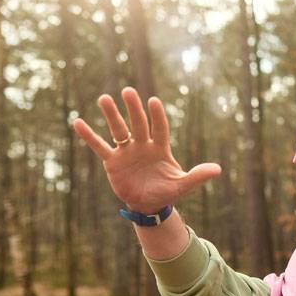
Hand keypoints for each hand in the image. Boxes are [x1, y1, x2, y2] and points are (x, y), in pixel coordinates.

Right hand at [71, 87, 220, 213]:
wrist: (148, 204)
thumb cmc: (166, 191)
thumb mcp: (183, 185)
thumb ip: (198, 175)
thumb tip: (218, 170)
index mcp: (160, 148)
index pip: (159, 128)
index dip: (157, 116)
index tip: (154, 101)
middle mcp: (142, 145)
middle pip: (138, 124)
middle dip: (134, 109)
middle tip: (128, 91)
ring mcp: (126, 152)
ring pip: (118, 130)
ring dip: (112, 116)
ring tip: (104, 98)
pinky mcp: (112, 161)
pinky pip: (99, 146)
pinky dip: (89, 136)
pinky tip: (77, 122)